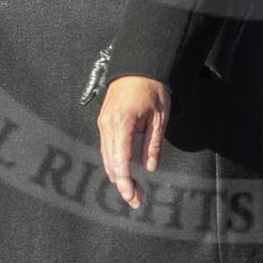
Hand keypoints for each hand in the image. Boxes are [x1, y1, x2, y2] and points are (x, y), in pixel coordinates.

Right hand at [97, 75, 169, 208]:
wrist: (139, 64)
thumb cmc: (152, 88)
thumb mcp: (159, 117)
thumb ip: (153, 144)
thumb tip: (150, 168)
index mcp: (121, 124)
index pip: (120, 162)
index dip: (126, 183)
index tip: (133, 198)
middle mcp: (107, 126)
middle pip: (110, 164)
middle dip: (123, 184)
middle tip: (138, 199)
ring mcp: (103, 123)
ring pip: (106, 157)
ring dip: (118, 175)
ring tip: (134, 188)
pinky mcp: (104, 121)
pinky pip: (106, 147)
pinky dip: (114, 162)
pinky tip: (125, 171)